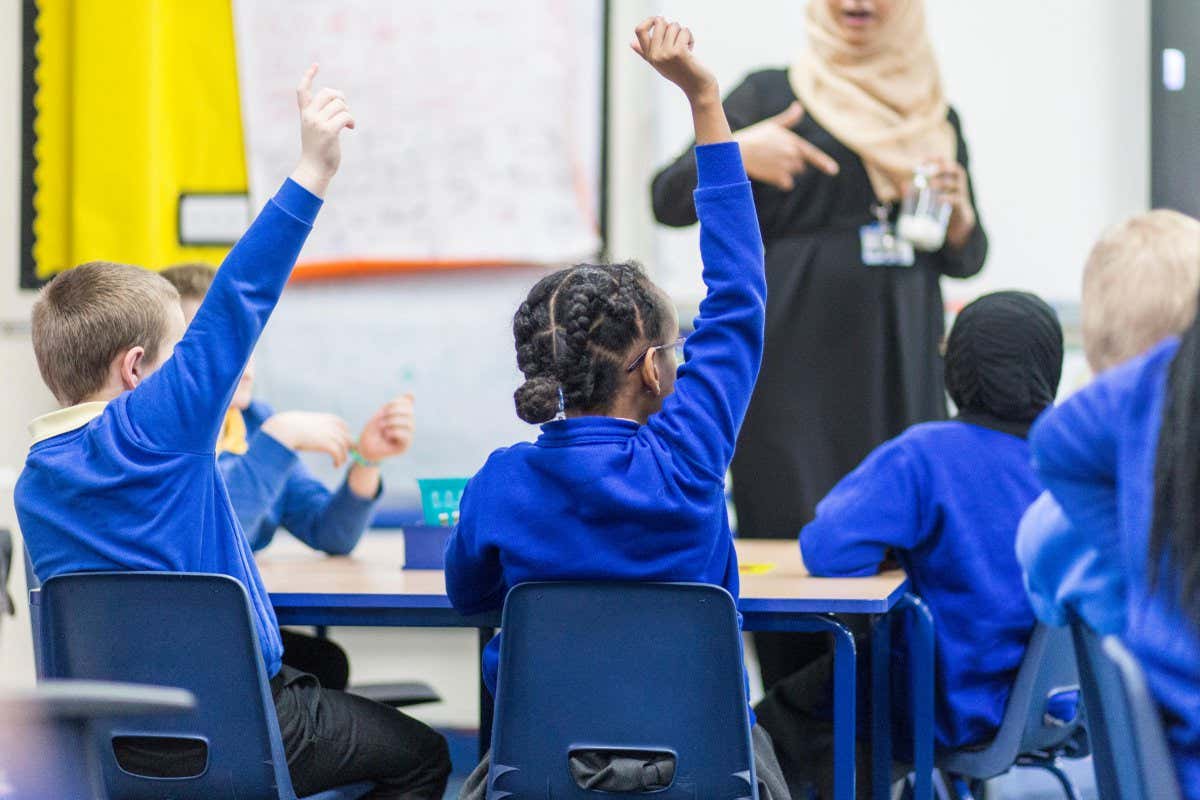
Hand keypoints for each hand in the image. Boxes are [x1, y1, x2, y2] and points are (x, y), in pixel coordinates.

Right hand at [260, 411, 352, 467]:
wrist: (286, 429)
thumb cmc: (293, 426)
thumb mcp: (310, 423)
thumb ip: (318, 427)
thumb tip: (320, 436)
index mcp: (330, 419)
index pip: (345, 428)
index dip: (345, 437)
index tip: (343, 446)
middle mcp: (334, 426)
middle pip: (349, 438)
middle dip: (348, 448)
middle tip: (344, 456)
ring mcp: (332, 434)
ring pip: (345, 448)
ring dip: (343, 457)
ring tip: (338, 463)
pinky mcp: (328, 444)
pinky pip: (339, 454)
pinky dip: (339, 461)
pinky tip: (335, 465)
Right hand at [291, 64, 354, 197]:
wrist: (314, 169)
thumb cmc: (318, 152)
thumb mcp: (316, 130)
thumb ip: (322, 116)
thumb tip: (339, 104)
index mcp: (305, 114)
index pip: (302, 90)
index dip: (309, 76)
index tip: (316, 65)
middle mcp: (309, 116)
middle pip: (328, 93)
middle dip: (340, 98)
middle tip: (345, 110)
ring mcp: (317, 123)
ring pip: (340, 105)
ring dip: (348, 112)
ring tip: (348, 123)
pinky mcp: (328, 132)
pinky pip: (346, 116)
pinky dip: (351, 120)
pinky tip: (350, 128)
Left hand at [357, 394, 414, 462]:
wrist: (364, 447)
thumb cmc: (373, 430)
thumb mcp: (383, 413)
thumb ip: (396, 404)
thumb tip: (412, 393)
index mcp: (404, 416)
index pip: (408, 404)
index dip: (396, 402)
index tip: (386, 408)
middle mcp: (409, 426)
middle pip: (410, 412)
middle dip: (394, 412)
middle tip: (382, 418)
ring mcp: (408, 436)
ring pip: (409, 424)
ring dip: (392, 422)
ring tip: (382, 427)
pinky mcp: (405, 446)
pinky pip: (405, 435)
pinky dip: (393, 432)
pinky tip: (386, 435)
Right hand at [631, 17, 716, 102]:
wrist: (697, 87)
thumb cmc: (680, 73)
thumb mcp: (660, 63)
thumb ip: (645, 53)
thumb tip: (631, 43)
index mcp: (649, 56)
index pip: (639, 30)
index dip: (650, 20)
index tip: (660, 21)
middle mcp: (655, 55)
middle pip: (659, 23)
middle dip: (672, 26)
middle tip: (678, 39)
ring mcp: (666, 54)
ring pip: (674, 26)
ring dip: (683, 33)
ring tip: (686, 48)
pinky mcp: (678, 52)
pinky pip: (684, 31)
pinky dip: (690, 37)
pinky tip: (691, 49)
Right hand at [734, 102, 838, 190]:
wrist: (738, 151)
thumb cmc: (755, 136)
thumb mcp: (773, 125)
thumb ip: (789, 119)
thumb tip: (799, 106)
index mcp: (793, 142)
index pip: (813, 154)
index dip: (824, 163)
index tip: (834, 170)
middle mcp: (793, 154)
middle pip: (800, 165)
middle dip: (791, 163)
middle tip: (773, 156)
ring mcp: (786, 166)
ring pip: (793, 174)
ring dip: (785, 172)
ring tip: (769, 163)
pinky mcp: (779, 177)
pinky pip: (787, 184)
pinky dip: (781, 181)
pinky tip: (769, 173)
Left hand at [925, 156, 976, 248]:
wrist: (957, 219)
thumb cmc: (943, 202)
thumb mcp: (934, 192)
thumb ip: (921, 188)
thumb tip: (903, 186)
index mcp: (952, 175)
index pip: (946, 162)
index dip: (936, 159)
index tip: (923, 160)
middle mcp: (959, 182)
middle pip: (954, 169)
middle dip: (941, 169)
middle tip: (928, 172)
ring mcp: (961, 193)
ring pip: (953, 184)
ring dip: (941, 183)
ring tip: (929, 186)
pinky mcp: (960, 205)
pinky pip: (956, 200)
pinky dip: (947, 199)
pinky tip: (938, 199)